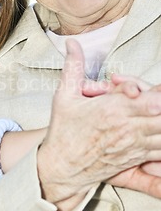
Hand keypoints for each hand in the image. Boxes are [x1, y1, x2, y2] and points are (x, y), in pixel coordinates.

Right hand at [37, 39, 160, 206]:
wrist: (61, 167)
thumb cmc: (63, 131)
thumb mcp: (64, 95)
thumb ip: (73, 66)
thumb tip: (72, 43)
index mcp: (113, 110)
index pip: (152, 99)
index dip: (156, 92)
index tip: (146, 89)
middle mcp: (128, 128)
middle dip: (160, 104)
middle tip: (154, 97)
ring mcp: (134, 145)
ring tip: (155, 112)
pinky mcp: (136, 158)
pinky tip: (156, 132)